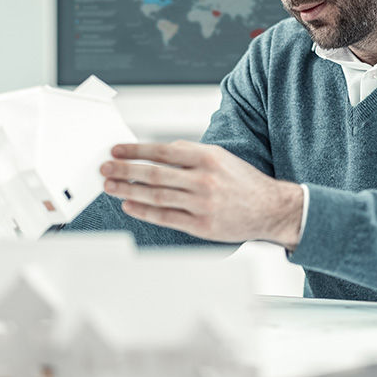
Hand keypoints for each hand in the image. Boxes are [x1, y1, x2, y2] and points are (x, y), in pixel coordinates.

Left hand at [101, 141, 302, 249]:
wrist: (270, 209)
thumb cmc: (244, 183)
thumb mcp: (221, 157)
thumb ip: (190, 154)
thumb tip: (157, 152)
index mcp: (208, 157)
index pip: (163, 151)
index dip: (136, 151)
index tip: (117, 150)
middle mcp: (205, 180)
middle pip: (155, 174)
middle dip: (125, 170)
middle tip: (106, 168)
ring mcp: (203, 204)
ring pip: (157, 196)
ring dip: (129, 190)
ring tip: (111, 186)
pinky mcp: (202, 226)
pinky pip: (166, 217)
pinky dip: (144, 211)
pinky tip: (130, 205)